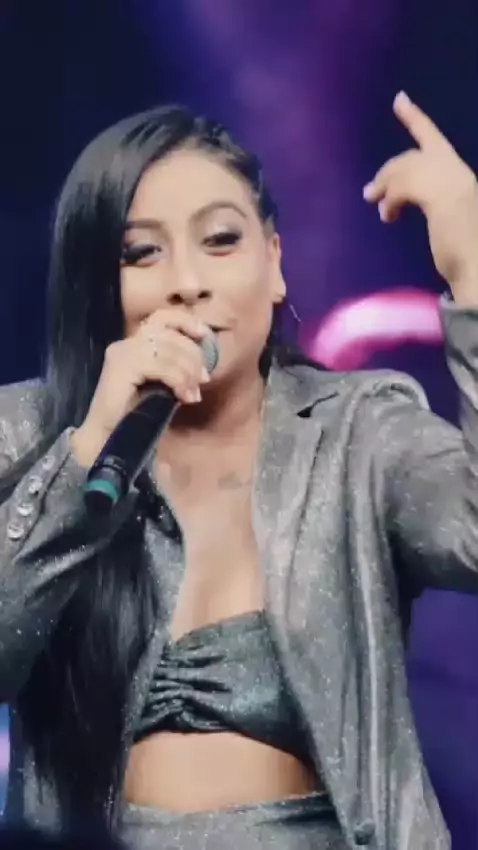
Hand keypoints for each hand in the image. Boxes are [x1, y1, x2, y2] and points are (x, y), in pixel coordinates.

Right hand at [71, 311, 210, 465]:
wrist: (109, 436)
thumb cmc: (135, 413)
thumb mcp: (160, 385)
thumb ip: (175, 368)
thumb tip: (203, 367)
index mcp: (133, 343)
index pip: (162, 318)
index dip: (186, 322)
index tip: (206, 335)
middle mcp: (125, 343)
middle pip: (170, 335)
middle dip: (193, 356)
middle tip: (203, 380)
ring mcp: (122, 353)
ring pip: (169, 351)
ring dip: (188, 372)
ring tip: (193, 394)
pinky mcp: (122, 367)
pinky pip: (162, 367)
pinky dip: (179, 381)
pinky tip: (184, 397)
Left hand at [364, 92, 477, 300]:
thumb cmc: (464, 254)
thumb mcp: (445, 222)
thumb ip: (431, 205)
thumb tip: (396, 204)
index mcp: (461, 177)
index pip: (433, 139)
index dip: (415, 119)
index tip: (398, 99)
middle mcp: (458, 172)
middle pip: (414, 155)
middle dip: (390, 171)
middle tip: (371, 191)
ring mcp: (451, 181)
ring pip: (406, 169)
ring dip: (386, 186)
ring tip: (377, 203)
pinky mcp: (440, 194)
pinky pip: (403, 186)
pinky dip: (391, 200)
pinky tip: (388, 215)